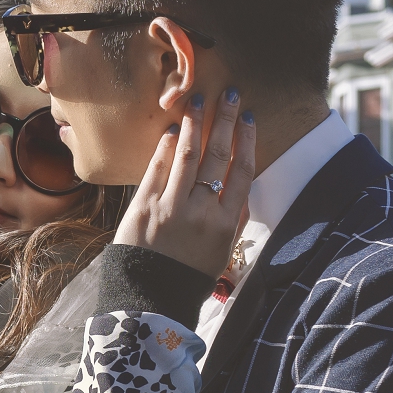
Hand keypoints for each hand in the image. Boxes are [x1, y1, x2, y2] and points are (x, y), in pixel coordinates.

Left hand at [116, 86, 257, 279]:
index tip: (249, 117)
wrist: (150, 298)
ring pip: (187, 155)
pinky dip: (166, 147)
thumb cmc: (189, 276)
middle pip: (218, 155)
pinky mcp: (144, 207)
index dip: (248, 140)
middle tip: (228, 93)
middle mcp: (201, 210)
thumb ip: (235, 219)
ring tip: (197, 100)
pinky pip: (157, 169)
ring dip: (194, 123)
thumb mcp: (223, 252)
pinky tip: (172, 130)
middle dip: (224, 120)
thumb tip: (244, 188)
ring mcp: (171, 206)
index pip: (243, 171)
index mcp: (226, 222)